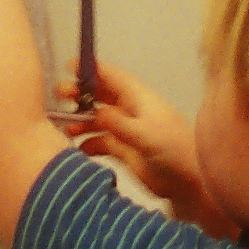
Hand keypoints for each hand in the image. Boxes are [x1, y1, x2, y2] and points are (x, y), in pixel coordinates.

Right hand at [59, 61, 212, 212]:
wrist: (188, 183)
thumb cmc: (173, 151)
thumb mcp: (146, 134)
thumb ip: (119, 123)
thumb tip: (95, 112)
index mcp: (139, 98)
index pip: (112, 77)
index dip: (92, 69)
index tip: (70, 65)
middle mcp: (130, 110)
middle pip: (100, 96)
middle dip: (80, 94)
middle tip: (60, 96)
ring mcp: (126, 130)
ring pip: (97, 119)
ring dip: (81, 120)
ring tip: (65, 127)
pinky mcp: (123, 150)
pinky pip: (99, 141)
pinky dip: (87, 143)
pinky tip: (78, 148)